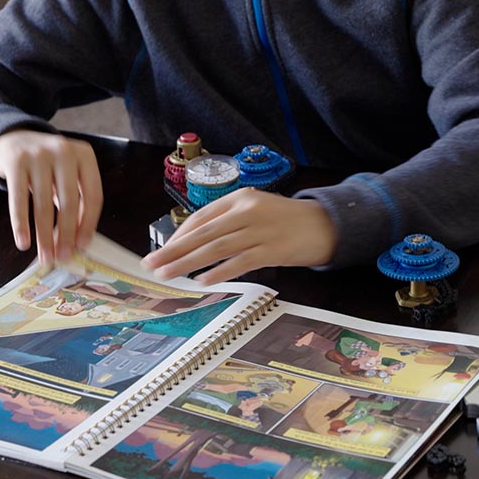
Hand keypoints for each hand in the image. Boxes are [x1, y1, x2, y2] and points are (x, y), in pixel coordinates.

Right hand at [0, 129, 102, 264]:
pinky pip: (18, 199)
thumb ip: (76, 201)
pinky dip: (21, 224)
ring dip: (44, 235)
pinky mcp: (15, 161)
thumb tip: (77, 241)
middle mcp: (64, 151)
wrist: (13, 139)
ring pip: (44, 204)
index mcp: (85, 155)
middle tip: (63, 257)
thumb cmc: (47, 165)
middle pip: (70, 201)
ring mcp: (39, 154)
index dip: (88, 223)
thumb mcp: (67, 175)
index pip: (93, 195)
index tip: (83, 246)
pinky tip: (23, 242)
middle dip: (66, 234)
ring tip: (45, 256)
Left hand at [142, 188, 336, 284]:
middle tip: (153, 264)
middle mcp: (248, 211)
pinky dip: (219, 271)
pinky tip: (203, 280)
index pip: (201, 217)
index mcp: (241, 198)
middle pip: (203, 233)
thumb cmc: (287, 220)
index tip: (163, 251)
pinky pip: (240, 262)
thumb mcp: (257, 210)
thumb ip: (230, 222)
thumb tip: (195, 244)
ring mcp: (260, 230)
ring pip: (216, 248)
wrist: (326, 225)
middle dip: (174, 251)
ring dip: (188, 263)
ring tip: (168, 274)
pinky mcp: (273, 249)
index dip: (179, 236)